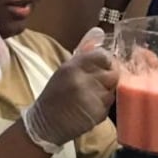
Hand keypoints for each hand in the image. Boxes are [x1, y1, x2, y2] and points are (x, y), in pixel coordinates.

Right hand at [25, 28, 118, 148]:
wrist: (44, 124)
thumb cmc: (54, 96)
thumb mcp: (64, 71)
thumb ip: (83, 55)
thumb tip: (99, 33)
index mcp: (73, 66)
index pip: (103, 56)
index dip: (107, 62)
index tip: (104, 67)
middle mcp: (83, 80)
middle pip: (113, 73)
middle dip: (109, 79)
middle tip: (99, 85)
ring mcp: (91, 97)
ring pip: (113, 89)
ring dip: (107, 93)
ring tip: (92, 97)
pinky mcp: (97, 113)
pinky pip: (109, 104)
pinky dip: (104, 106)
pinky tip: (91, 107)